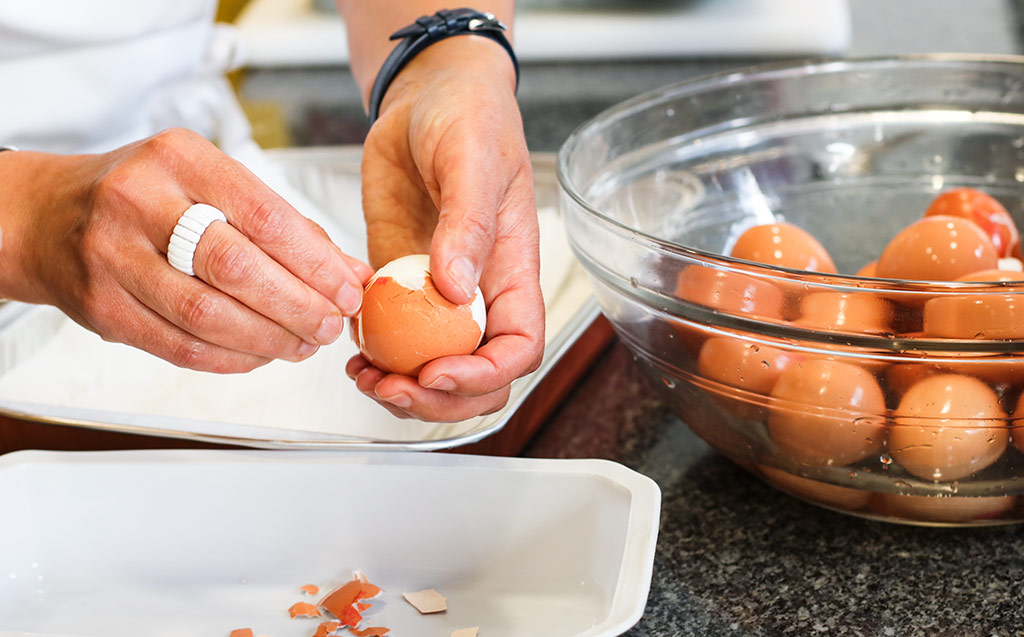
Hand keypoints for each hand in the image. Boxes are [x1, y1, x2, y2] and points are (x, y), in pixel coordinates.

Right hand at [1, 129, 372, 372]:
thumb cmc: (144, 196)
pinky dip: (232, 358)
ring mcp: (114, 257)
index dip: (315, 262)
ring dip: (270, 339)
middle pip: (238, 268)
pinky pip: (180, 347)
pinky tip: (261, 354)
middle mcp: (140, 202)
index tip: (347, 288)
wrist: (47, 217)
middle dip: (298, 306)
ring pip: (208, 315)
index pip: (264, 216)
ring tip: (303, 344)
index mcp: (179, 159)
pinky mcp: (103, 308)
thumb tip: (348, 273)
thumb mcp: (210, 182)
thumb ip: (282, 225)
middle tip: (330, 324)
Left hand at [346, 36, 544, 421]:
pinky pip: (392, 339)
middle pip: (478, 379)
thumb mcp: (473, 160)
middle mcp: (478, 293)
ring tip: (364, 376)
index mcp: (512, 270)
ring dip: (402, 389)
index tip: (436, 372)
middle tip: (391, 385)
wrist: (425, 97)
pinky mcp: (398, 283)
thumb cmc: (468, 117)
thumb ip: (468, 224)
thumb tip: (455, 288)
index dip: (483, 375)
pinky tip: (351, 348)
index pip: (519, 348)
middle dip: (437, 399)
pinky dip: (374, 358)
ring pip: (433, 369)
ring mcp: (436, 294)